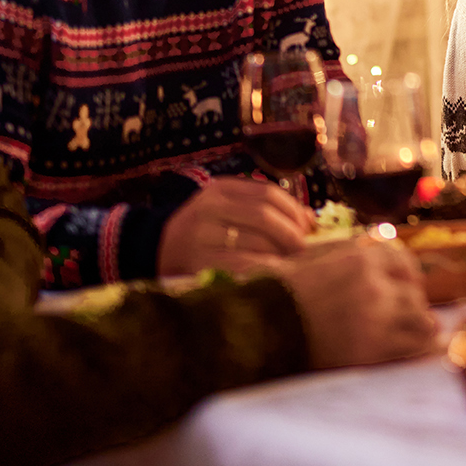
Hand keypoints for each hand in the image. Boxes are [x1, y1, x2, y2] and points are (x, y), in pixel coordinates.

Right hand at [157, 176, 314, 276]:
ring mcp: (201, 235)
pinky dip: (263, 269)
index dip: (294, 210)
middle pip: (264, 216)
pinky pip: (241, 264)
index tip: (309, 227)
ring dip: (281, 254)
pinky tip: (275, 275)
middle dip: (291, 234)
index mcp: (219, 189)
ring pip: (255, 241)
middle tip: (306, 250)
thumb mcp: (227, 209)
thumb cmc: (203, 231)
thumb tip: (311, 220)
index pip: (267, 193)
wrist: (153, 250)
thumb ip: (264, 209)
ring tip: (294, 263)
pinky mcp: (198, 263)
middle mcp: (208, 208)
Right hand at [280, 237, 436, 367]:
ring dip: (419, 329)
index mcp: (361, 257)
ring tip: (416, 339)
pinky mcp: (372, 348)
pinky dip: (419, 352)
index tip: (409, 288)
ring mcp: (376, 315)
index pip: (404, 262)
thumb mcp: (315, 259)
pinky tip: (419, 355)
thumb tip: (377, 256)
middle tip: (408, 320)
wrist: (258, 327)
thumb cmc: (280, 293)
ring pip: (421, 320)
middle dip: (412, 307)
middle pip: (414, 293)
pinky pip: (412, 349)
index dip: (408, 278)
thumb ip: (348, 256)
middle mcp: (374, 283)